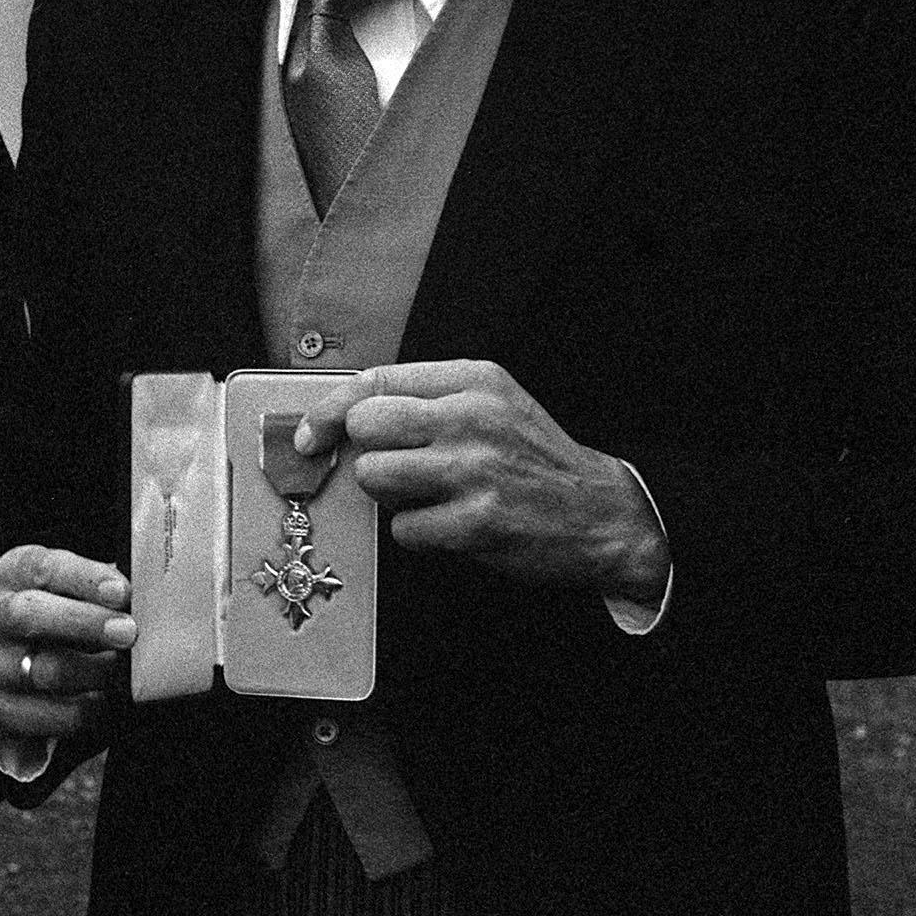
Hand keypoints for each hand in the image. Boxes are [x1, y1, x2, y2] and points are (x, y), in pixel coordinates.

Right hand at [0, 545, 132, 753]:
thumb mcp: (69, 592)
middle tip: (128, 633)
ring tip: (125, 672)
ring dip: (95, 673)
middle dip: (85, 623)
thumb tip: (151, 594)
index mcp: (15, 575)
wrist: (9, 670)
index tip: (122, 592)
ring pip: (45, 670)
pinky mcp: (1, 708)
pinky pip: (50, 715)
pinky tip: (108, 701)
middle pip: (30, 616)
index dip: (84, 579)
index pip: (43, 568)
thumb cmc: (55, 621)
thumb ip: (101, 590)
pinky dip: (87, 711)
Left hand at [299, 360, 669, 602]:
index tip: (310, 434)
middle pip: (365, 427)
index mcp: (474, 381)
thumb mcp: (493, 404)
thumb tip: (345, 414)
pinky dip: (419, 533)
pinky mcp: (476, 523)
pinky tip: (453, 525)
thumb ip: (428, 399)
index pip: (374, 381)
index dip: (329, 410)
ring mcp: (474, 471)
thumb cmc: (535, 460)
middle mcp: (472, 418)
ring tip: (428, 497)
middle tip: (395, 470)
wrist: (605, 514)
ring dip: (390, 496)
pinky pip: (403, 528)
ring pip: (374, 477)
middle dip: (366, 454)